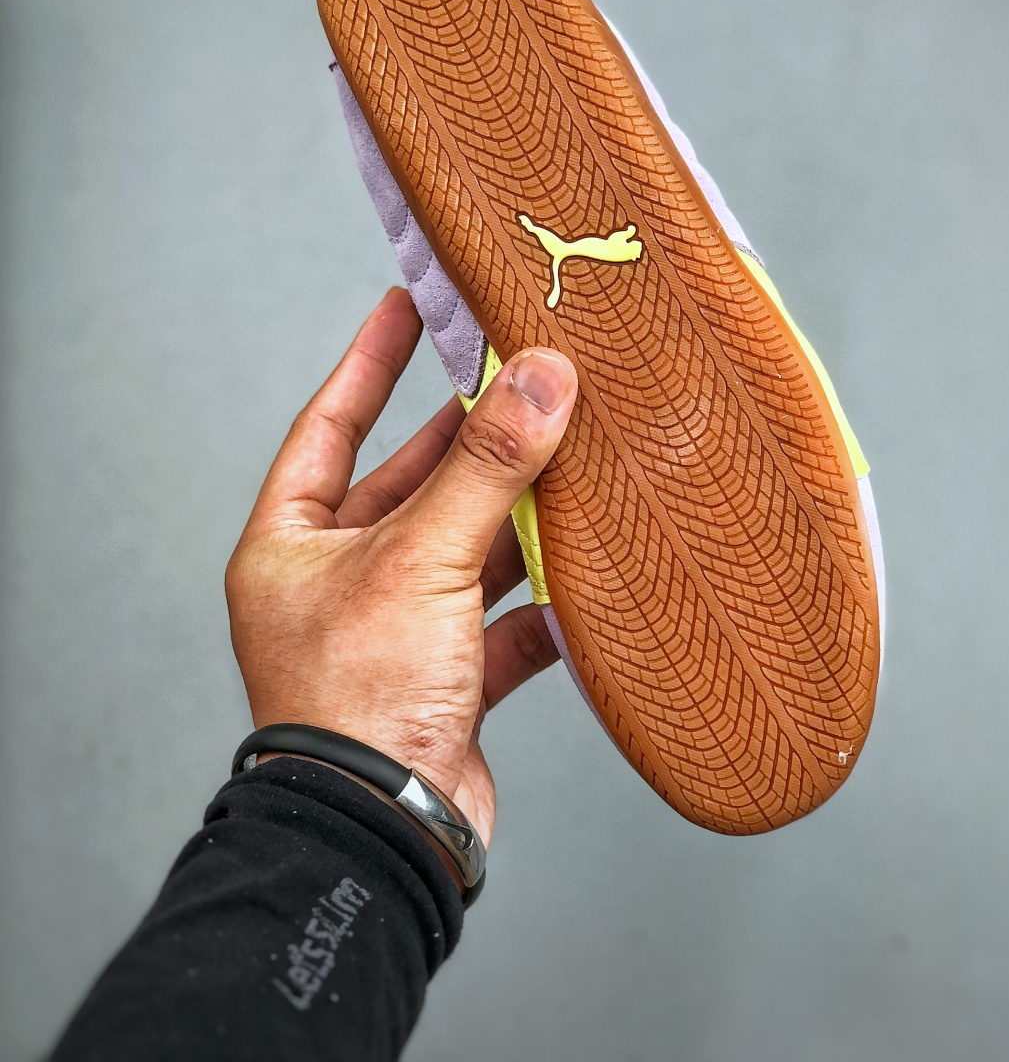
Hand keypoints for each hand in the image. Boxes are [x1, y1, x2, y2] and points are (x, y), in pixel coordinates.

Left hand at [225, 287, 577, 850]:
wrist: (384, 838)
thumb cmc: (357, 700)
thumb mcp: (420, 558)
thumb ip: (487, 465)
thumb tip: (542, 375)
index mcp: (291, 545)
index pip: (330, 425)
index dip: (369, 361)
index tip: (406, 304)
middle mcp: (336, 583)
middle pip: (409, 485)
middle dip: (466, 437)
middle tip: (520, 377)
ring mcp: (392, 634)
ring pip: (461, 549)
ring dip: (514, 515)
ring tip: (570, 456)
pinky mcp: (444, 683)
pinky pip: (499, 622)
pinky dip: (539, 601)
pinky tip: (584, 575)